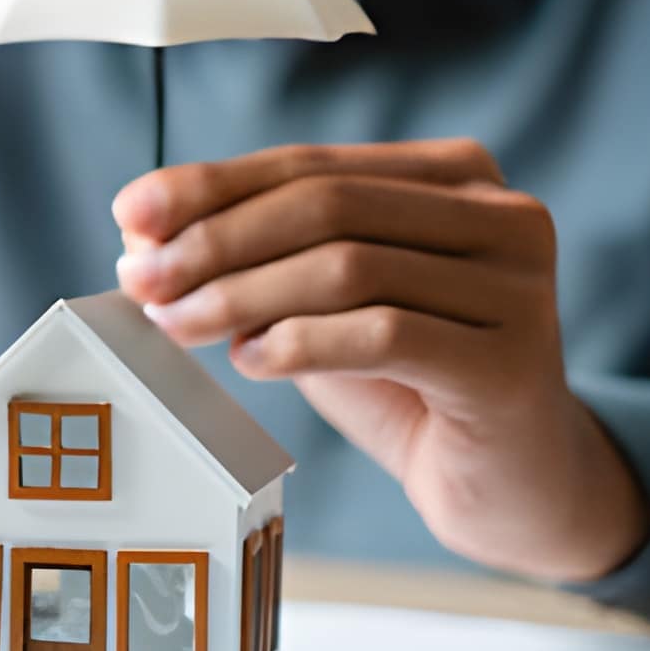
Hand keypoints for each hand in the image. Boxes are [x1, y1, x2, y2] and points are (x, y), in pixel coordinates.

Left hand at [112, 140, 649, 581]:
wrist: (509, 487)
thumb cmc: (411, 388)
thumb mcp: (327, 309)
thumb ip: (259, 262)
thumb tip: (141, 230)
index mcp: (459, 176)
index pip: (314, 163)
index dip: (215, 186)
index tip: (130, 215)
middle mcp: (503, 216)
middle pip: (329, 206)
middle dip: (218, 241)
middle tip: (143, 280)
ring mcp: (519, 288)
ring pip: (350, 266)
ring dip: (245, 295)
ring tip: (181, 325)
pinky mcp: (511, 363)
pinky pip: (385, 335)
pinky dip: (302, 343)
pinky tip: (252, 361)